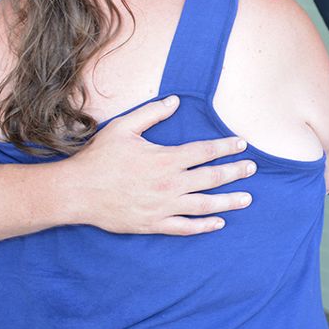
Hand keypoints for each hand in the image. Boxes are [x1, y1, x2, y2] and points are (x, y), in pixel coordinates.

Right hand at [62, 96, 255, 235]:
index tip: (242, 145)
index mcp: (165, 159)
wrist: (76, 193)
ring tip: (247, 198)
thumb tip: (176, 101)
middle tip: (252, 169)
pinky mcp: (153, 224)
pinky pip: (184, 228)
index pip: (205, 151)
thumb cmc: (99, 158)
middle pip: (211, 177)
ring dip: (228, 201)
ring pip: (204, 205)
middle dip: (235, 172)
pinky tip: (219, 223)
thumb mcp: (124, 127)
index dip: (226, 147)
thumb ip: (152, 113)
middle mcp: (169, 184)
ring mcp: (163, 206)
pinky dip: (204, 226)